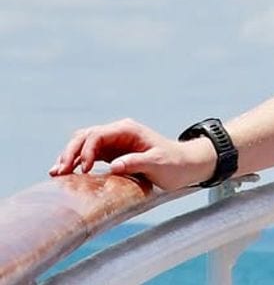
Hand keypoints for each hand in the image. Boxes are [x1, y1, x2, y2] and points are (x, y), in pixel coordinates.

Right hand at [49, 118, 217, 191]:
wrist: (184, 166)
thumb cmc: (173, 164)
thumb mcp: (158, 163)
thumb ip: (137, 162)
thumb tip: (114, 166)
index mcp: (128, 130)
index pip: (98, 134)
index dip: (87, 150)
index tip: (84, 170)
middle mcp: (118, 133)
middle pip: (86, 136)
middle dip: (71, 152)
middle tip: (60, 172)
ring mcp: (113, 143)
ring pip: (83, 144)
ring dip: (69, 156)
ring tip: (56, 174)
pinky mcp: (111, 154)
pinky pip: (88, 155)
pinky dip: (76, 162)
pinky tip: (65, 175)